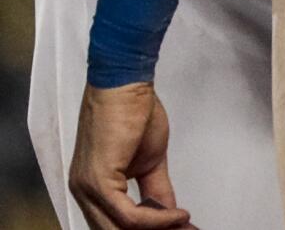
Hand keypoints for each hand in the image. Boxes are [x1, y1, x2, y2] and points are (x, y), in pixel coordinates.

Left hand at [69, 83, 188, 228]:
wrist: (124, 85)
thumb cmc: (133, 112)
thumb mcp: (150, 160)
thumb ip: (155, 190)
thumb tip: (168, 212)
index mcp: (92, 187)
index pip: (117, 223)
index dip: (150, 229)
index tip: (180, 227)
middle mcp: (83, 192)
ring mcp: (87, 189)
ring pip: (120, 229)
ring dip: (159, 229)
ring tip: (186, 226)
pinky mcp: (98, 182)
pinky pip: (128, 216)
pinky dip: (157, 219)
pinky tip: (179, 215)